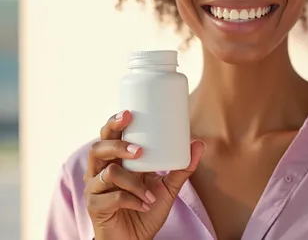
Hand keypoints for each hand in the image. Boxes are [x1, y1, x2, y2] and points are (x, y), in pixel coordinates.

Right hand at [83, 110, 203, 239]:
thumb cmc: (146, 209)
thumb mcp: (167, 187)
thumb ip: (180, 168)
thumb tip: (199, 144)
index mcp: (115, 160)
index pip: (109, 135)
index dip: (114, 122)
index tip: (129, 113)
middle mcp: (100, 171)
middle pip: (98, 148)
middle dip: (118, 144)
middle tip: (139, 150)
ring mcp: (94, 189)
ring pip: (108, 172)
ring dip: (133, 181)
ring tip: (150, 192)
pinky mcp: (94, 208)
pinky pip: (111, 197)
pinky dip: (131, 200)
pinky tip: (143, 205)